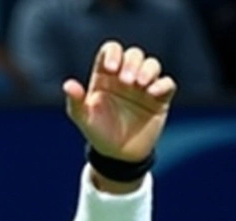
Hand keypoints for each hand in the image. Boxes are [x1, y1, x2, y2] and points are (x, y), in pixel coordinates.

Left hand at [64, 41, 176, 163]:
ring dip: (148, 70)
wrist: (118, 154)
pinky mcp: (159, 98)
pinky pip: (167, 83)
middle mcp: (125, 77)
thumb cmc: (98, 132)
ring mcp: (144, 86)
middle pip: (134, 54)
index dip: (113, 53)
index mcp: (105, 77)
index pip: (111, 51)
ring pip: (152, 64)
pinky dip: (162, 84)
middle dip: (132, 63)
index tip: (111, 69)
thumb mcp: (83, 118)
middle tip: (126, 81)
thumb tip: (68, 85)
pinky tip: (152, 93)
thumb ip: (75, 101)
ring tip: (140, 84)